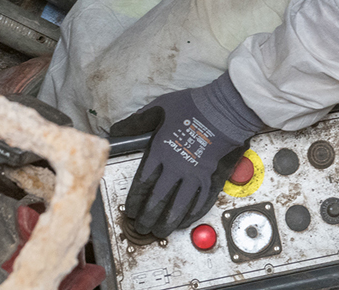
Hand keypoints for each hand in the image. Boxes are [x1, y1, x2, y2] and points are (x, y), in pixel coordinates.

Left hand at [109, 73, 264, 237]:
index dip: (135, 200)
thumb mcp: (158, 108)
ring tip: (160, 231)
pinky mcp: (211, 177)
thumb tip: (116, 130)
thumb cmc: (191, 107)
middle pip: (158, 199)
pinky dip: (191, 214)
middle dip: (148, 216)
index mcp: (160, 152)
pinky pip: (200, 201)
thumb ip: (136, 123)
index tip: (131, 210)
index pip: (143, 184)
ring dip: (167, 221)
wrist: (223, 110)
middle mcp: (176, 167)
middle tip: (142, 227)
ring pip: (178, 206)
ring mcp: (194, 175)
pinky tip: (184, 221)